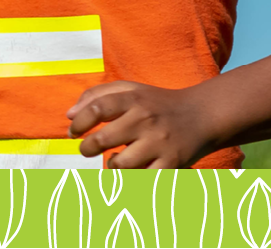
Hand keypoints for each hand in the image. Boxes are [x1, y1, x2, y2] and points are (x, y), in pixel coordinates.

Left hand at [67, 81, 218, 168]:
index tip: (73, 131)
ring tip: (115, 159)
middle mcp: (146, 118)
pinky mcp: (170, 163)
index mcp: (134, 98)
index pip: (98, 107)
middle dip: (88, 148)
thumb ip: (97, 95)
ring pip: (120, 165)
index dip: (79, 122)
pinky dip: (131, 180)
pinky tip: (133, 170)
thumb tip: (69, 115)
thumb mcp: (130, 89)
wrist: (201, 114)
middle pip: (104, 139)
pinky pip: (141, 180)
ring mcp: (159, 142)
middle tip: (87, 149)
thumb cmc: (156, 103)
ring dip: (111, 166)